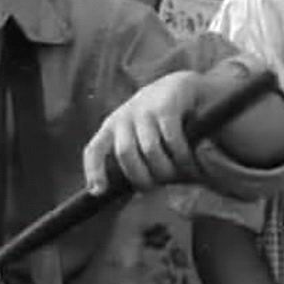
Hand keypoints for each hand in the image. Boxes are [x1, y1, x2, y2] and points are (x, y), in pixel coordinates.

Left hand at [83, 71, 201, 193]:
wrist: (185, 86)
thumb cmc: (161, 122)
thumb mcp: (142, 138)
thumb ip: (137, 161)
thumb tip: (137, 196)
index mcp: (111, 128)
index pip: (94, 150)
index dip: (94, 171)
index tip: (99, 192)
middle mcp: (123, 118)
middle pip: (125, 154)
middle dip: (141, 177)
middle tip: (156, 186)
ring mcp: (144, 110)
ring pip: (149, 150)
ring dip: (165, 169)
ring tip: (177, 174)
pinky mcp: (167, 106)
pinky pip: (172, 140)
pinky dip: (182, 157)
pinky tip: (189, 163)